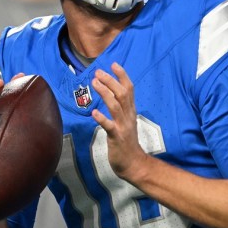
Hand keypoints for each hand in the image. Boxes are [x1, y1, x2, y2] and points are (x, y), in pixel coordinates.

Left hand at [90, 63, 146, 181]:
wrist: (133, 163)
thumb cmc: (127, 142)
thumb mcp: (126, 121)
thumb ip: (121, 108)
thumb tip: (112, 93)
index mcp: (130, 111)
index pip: (129, 89)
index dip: (122, 76)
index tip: (113, 64)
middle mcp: (128, 116)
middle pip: (122, 94)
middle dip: (110, 81)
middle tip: (98, 72)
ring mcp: (123, 126)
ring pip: (115, 106)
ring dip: (105, 93)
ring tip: (95, 83)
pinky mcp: (116, 138)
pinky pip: (109, 126)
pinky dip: (102, 119)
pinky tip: (94, 112)